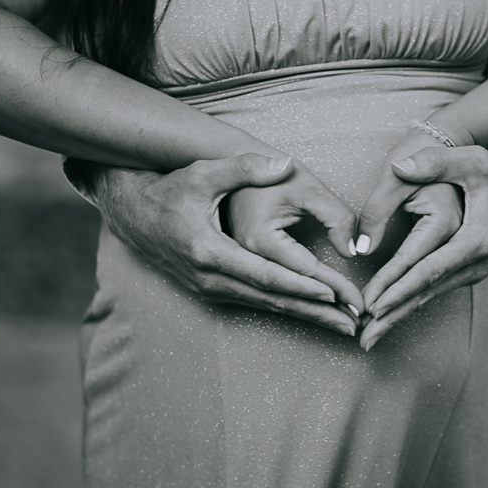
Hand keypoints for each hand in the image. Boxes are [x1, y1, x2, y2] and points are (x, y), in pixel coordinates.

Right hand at [78, 153, 360, 336]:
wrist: (132, 212)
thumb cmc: (170, 189)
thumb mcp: (203, 173)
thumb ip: (244, 166)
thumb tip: (284, 163)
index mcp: (210, 252)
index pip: (265, 274)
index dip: (300, 285)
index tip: (333, 294)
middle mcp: (211, 279)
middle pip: (272, 299)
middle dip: (315, 312)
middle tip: (354, 323)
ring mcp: (210, 288)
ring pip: (266, 305)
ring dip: (306, 315)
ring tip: (343, 325)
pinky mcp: (212, 290)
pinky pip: (256, 302)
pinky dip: (287, 308)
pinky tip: (312, 313)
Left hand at [359, 137, 487, 350]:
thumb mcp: (470, 160)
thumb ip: (433, 162)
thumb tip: (398, 166)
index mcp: (477, 239)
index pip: (429, 269)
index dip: (399, 288)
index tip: (372, 306)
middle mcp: (479, 261)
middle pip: (429, 292)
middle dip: (394, 316)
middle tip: (363, 340)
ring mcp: (478, 268)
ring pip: (433, 295)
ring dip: (401, 314)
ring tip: (371, 335)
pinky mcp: (473, 268)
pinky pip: (439, 288)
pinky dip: (414, 301)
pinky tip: (394, 314)